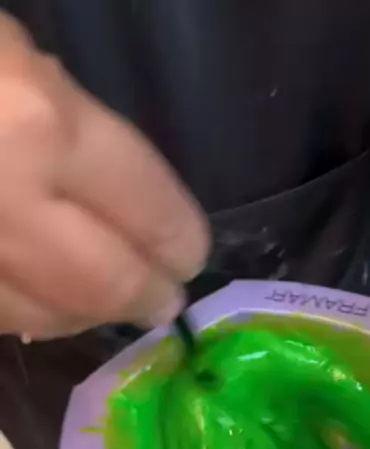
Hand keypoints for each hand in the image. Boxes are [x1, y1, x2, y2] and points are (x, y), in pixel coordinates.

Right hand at [0, 14, 209, 338]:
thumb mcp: (9, 51)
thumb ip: (67, 126)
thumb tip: (116, 197)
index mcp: (37, 125)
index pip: (145, 206)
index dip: (178, 237)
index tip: (190, 252)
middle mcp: (4, 206)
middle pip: (105, 283)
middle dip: (146, 295)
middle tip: (164, 301)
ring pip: (47, 316)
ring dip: (89, 315)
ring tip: (112, 305)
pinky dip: (31, 316)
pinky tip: (46, 305)